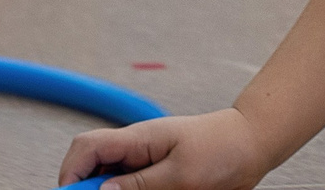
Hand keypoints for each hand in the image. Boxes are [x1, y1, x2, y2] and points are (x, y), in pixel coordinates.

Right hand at [60, 108, 269, 189]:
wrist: (252, 145)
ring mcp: (146, 163)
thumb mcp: (181, 173)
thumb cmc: (223, 148)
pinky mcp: (158, 177)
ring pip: (112, 182)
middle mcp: (136, 150)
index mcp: (136, 139)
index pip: (86, 149)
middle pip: (93, 168)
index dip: (71, 175)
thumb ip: (140, 183)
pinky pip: (131, 186)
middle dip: (89, 189)